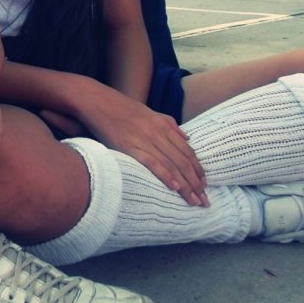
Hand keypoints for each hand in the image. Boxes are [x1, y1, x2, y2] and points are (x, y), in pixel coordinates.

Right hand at [64, 88, 208, 206]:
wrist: (98, 101)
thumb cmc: (122, 107)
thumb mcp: (150, 112)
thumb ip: (169, 124)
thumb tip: (186, 137)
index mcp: (164, 126)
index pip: (187, 151)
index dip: (198, 169)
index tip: (205, 184)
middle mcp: (158, 134)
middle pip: (183, 162)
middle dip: (196, 183)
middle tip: (205, 201)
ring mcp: (145, 140)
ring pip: (172, 165)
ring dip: (185, 185)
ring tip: (194, 201)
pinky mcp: (130, 147)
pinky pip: (152, 163)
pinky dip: (165, 175)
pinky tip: (174, 187)